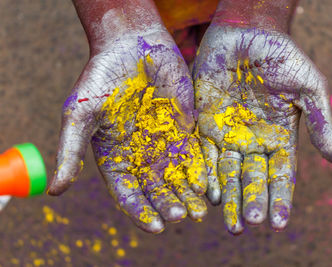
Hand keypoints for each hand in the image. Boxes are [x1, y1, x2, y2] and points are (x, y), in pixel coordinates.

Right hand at [47, 2, 207, 233]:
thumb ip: (70, 150)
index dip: (140, 211)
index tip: (156, 226)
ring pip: (178, 177)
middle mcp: (141, 156)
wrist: (131, 46)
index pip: (128, 193)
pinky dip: (200, 170)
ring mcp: (164, 143)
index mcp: (115, 157)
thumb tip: (55, 191)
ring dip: (189, 195)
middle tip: (182, 216)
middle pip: (157, 189)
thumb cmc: (101, 78)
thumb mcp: (80, 113)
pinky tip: (208, 184)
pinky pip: (194, 154)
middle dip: (169, 204)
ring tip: (200, 211)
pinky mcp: (184, 128)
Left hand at [193, 21, 331, 232]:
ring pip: (226, 172)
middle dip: (250, 201)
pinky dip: (204, 173)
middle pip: (251, 179)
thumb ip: (320, 123)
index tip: (278, 223)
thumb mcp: (307, 87)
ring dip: (227, 197)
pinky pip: (203, 153)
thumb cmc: (281, 56)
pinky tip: (206, 192)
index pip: (281, 175)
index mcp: (279, 137)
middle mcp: (252, 142)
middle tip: (247, 224)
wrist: (244, 32)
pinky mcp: (204, 123)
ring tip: (227, 220)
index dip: (280, 199)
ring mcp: (227, 135)